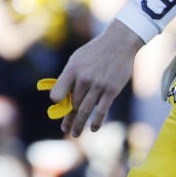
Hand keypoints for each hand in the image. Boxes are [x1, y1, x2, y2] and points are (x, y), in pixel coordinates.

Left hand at [46, 21, 142, 136]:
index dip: (57, 101)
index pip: (58, 91)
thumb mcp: (77, 59)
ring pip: (85, 110)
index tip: (57, 107)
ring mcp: (98, 85)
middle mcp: (84, 78)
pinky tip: (93, 129)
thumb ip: (68, 76)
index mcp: (72, 70)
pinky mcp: (111, 90)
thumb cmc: (95, 52)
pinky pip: (102, 110)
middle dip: (68, 119)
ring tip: (75, 133)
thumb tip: (57, 95)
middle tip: (65, 129)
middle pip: (72, 104)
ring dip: (79, 124)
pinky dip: (97, 121)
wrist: (118, 43)